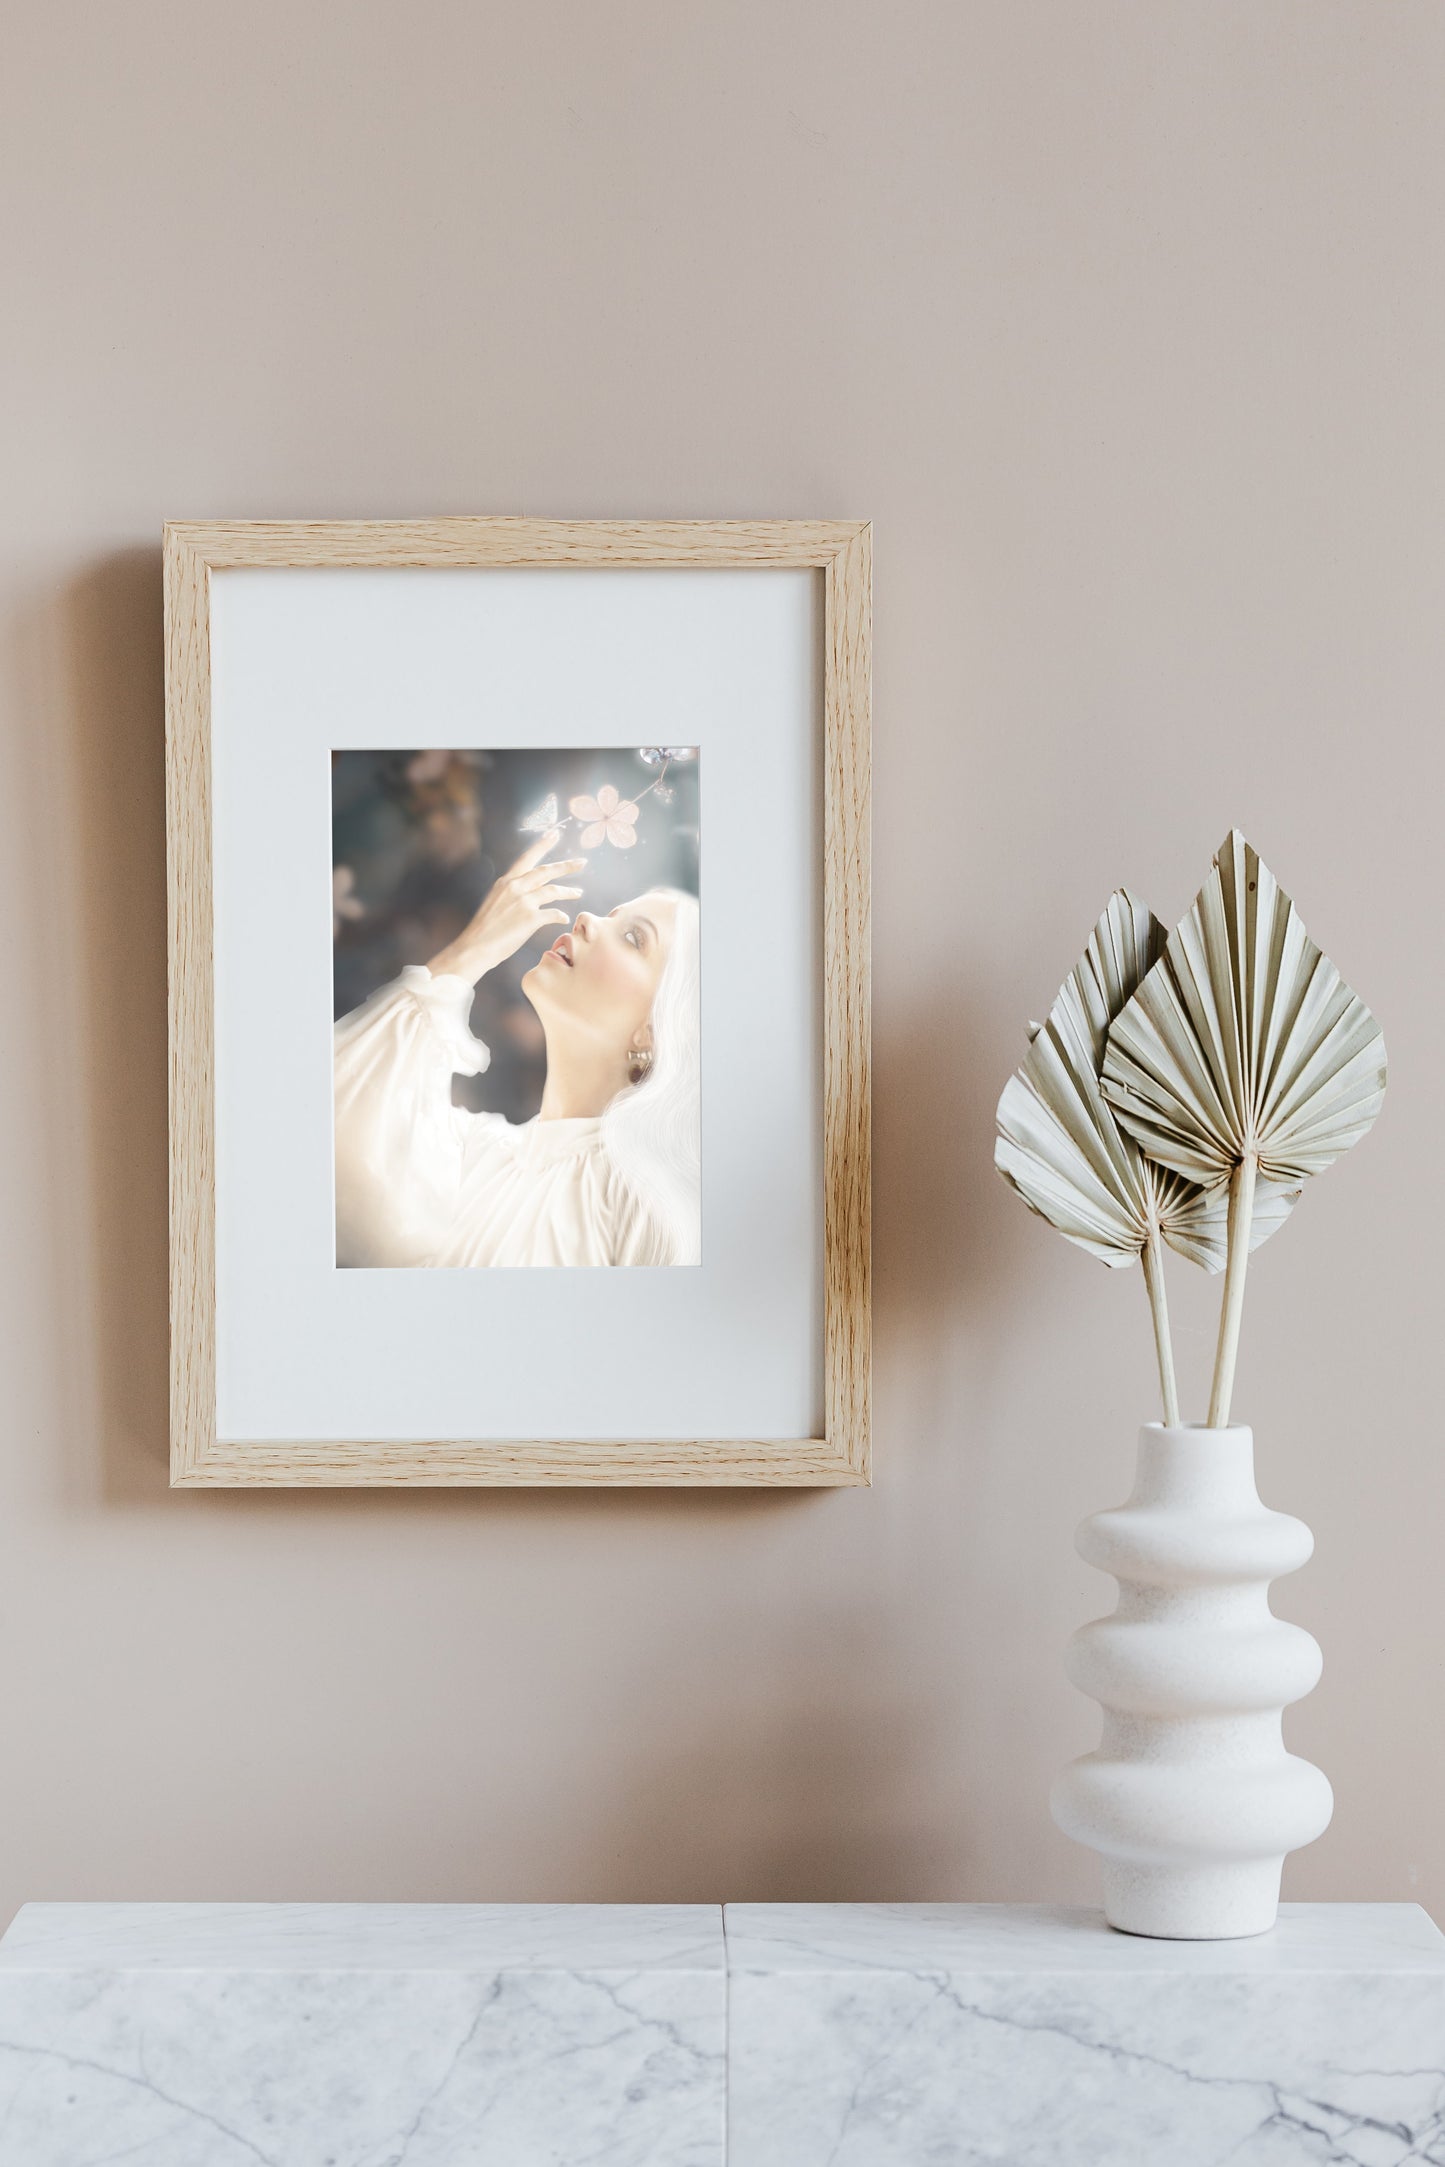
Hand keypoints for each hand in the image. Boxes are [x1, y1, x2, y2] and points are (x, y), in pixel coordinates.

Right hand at [426, 830, 585, 982]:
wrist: (476, 947)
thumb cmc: (485, 929)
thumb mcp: (496, 901)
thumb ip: (512, 893)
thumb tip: (528, 892)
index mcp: (506, 881)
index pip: (528, 858)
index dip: (543, 845)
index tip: (555, 834)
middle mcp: (515, 887)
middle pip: (546, 871)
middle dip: (566, 866)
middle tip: (582, 862)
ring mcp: (523, 902)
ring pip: (553, 890)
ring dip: (568, 891)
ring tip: (578, 892)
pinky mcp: (530, 918)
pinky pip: (553, 914)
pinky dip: (560, 915)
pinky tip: (564, 918)